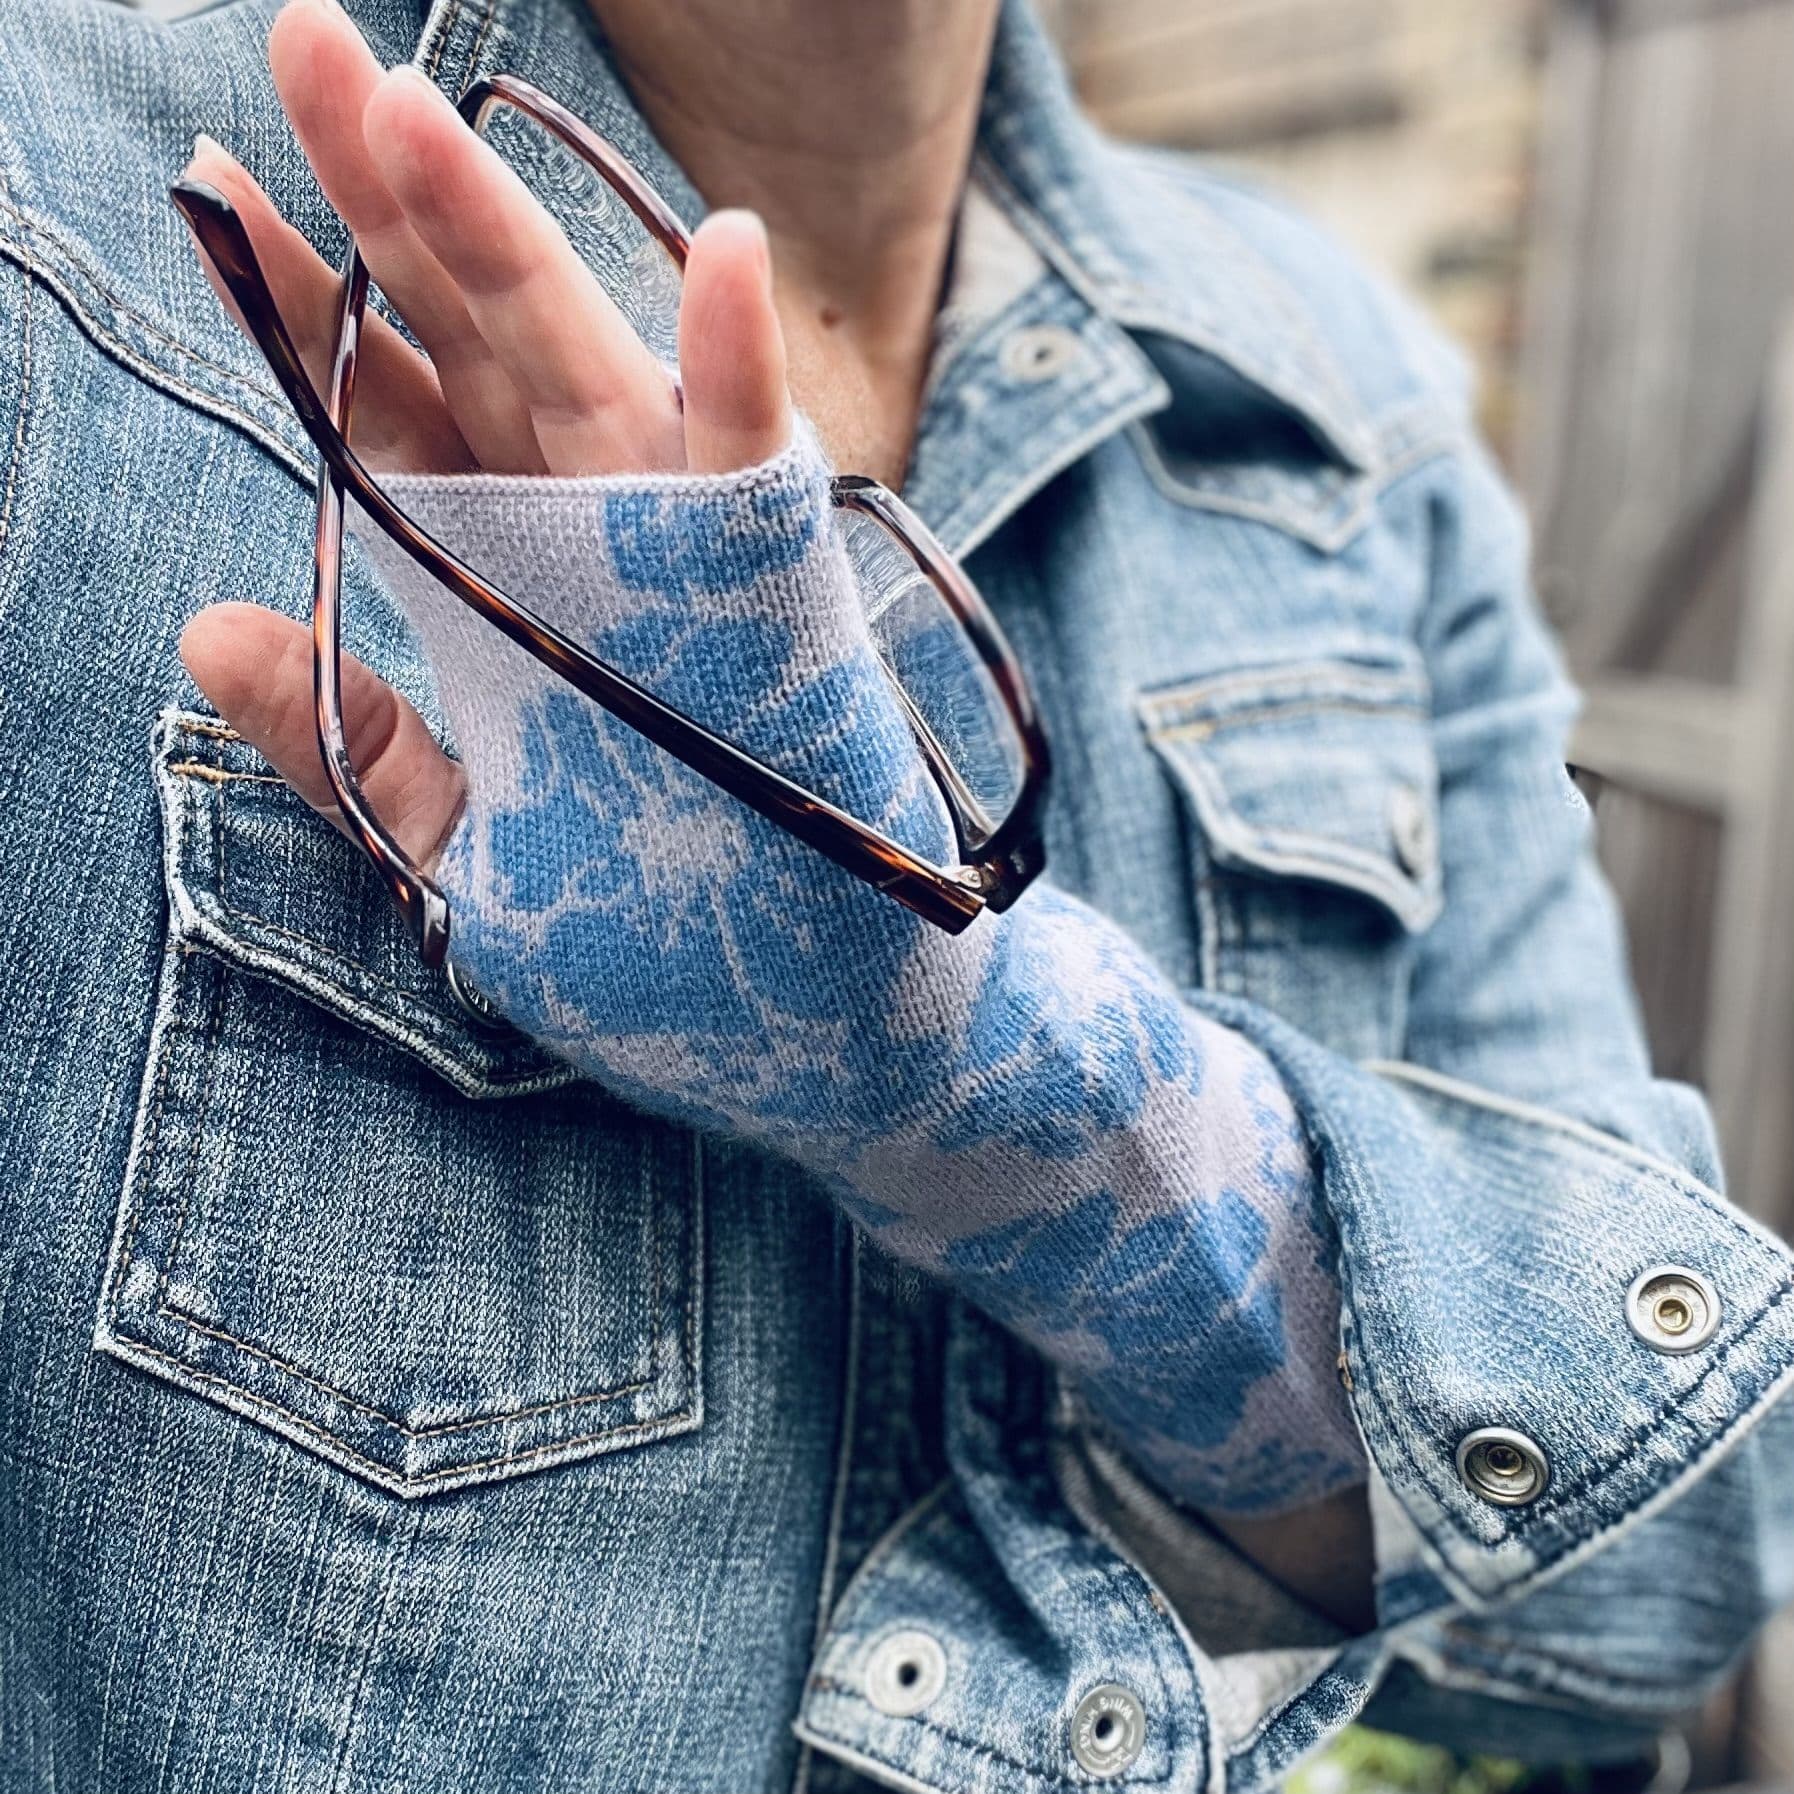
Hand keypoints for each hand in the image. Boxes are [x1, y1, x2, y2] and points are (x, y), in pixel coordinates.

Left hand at [179, 0, 791, 862]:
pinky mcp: (769, 585)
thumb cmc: (638, 919)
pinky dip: (738, 365)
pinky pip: (752, 464)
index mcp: (498, 562)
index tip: (218, 188)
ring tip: (413, 115)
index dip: (304, 302)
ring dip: (504, 242)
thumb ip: (345, 742)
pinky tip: (724, 249)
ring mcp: (676, 539)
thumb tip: (206, 624)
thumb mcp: (459, 846)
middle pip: (469, 335)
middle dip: (388, 201)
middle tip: (305, 47)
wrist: (788, 994)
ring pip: (580, 365)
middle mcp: (579, 520)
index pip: (389, 405)